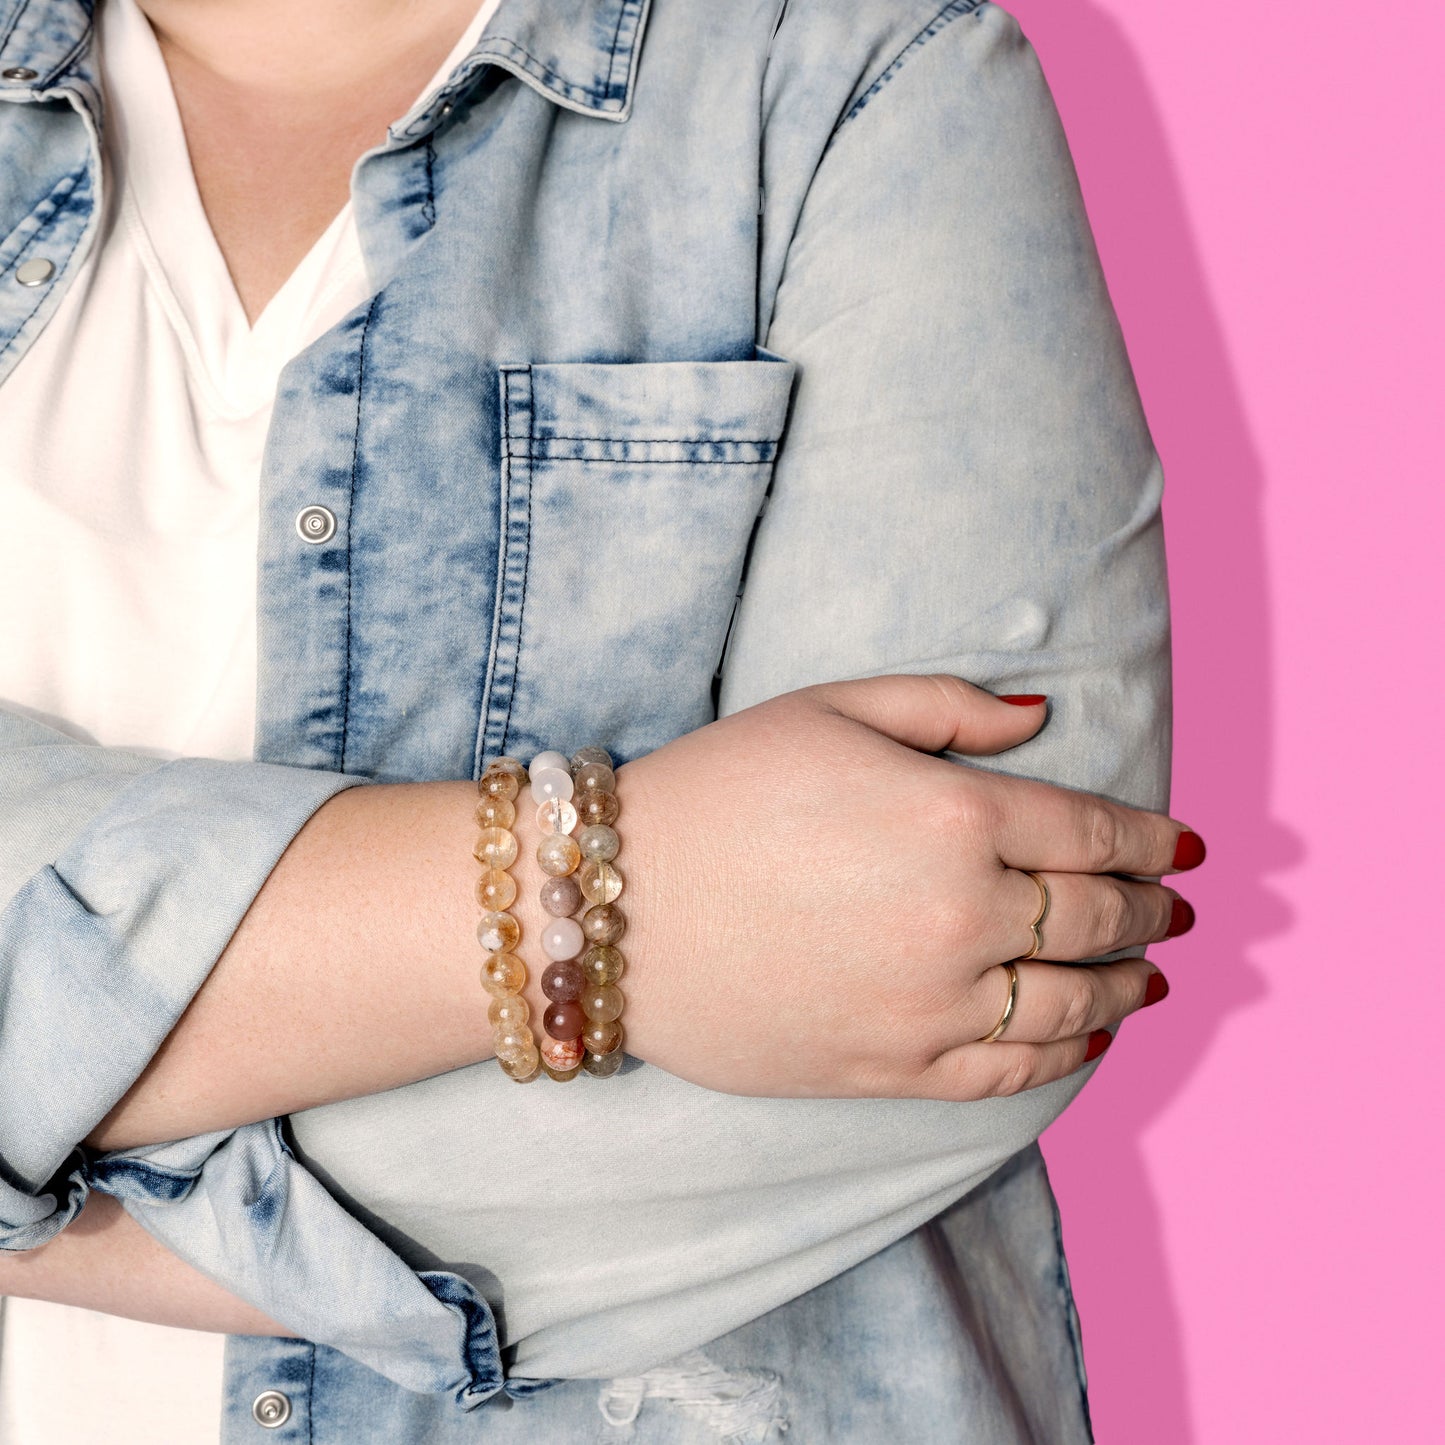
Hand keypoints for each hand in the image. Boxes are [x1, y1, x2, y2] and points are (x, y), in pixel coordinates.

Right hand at [613, 675, 1200, 1099]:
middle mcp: (962, 916)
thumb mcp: (829, 708)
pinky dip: (1066, 1058)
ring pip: (1071, 1006)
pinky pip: (1008, 1073)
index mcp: (955, 815)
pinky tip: (1088, 1040)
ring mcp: (929, 1004)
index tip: (1186, 844)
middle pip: (1098, 919)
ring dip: (1130, 989)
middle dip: (1154, 909)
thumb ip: (949, 707)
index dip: (1154, 838)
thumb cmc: (717, 789)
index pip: (1095, 831)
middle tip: (1181, 906)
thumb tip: (1041, 718)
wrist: (614, 905)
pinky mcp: (889, 1068)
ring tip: (1155, 979)